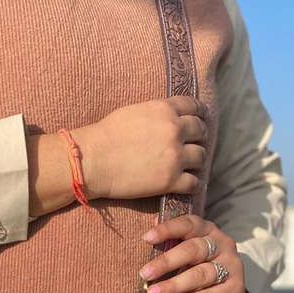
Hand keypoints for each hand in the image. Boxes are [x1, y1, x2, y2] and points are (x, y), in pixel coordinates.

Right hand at [75, 96, 208, 200]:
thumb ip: (157, 113)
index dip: (199, 115)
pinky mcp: (171, 181)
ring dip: (196, 161)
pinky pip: (194, 183)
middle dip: (198, 138)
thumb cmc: (106, 135)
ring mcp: (175, 156)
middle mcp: (174, 130)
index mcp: (165, 110)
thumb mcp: (135, 112)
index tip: (200, 121)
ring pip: (201, 157)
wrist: (93, 161)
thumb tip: (169, 119)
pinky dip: (193, 184)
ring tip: (188, 166)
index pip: (194, 107)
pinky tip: (187, 185)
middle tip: (192, 146)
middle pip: (201, 132)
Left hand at [139, 215, 245, 292]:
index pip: (189, 224)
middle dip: (167, 261)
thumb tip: (150, 230)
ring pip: (200, 274)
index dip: (168, 229)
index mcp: (208, 230)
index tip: (147, 238)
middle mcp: (222, 245)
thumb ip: (171, 243)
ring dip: (174, 285)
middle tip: (145, 273)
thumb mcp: (187, 255)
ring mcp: (231, 267)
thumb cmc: (199, 269)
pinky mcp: (234, 290)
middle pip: (193, 250)